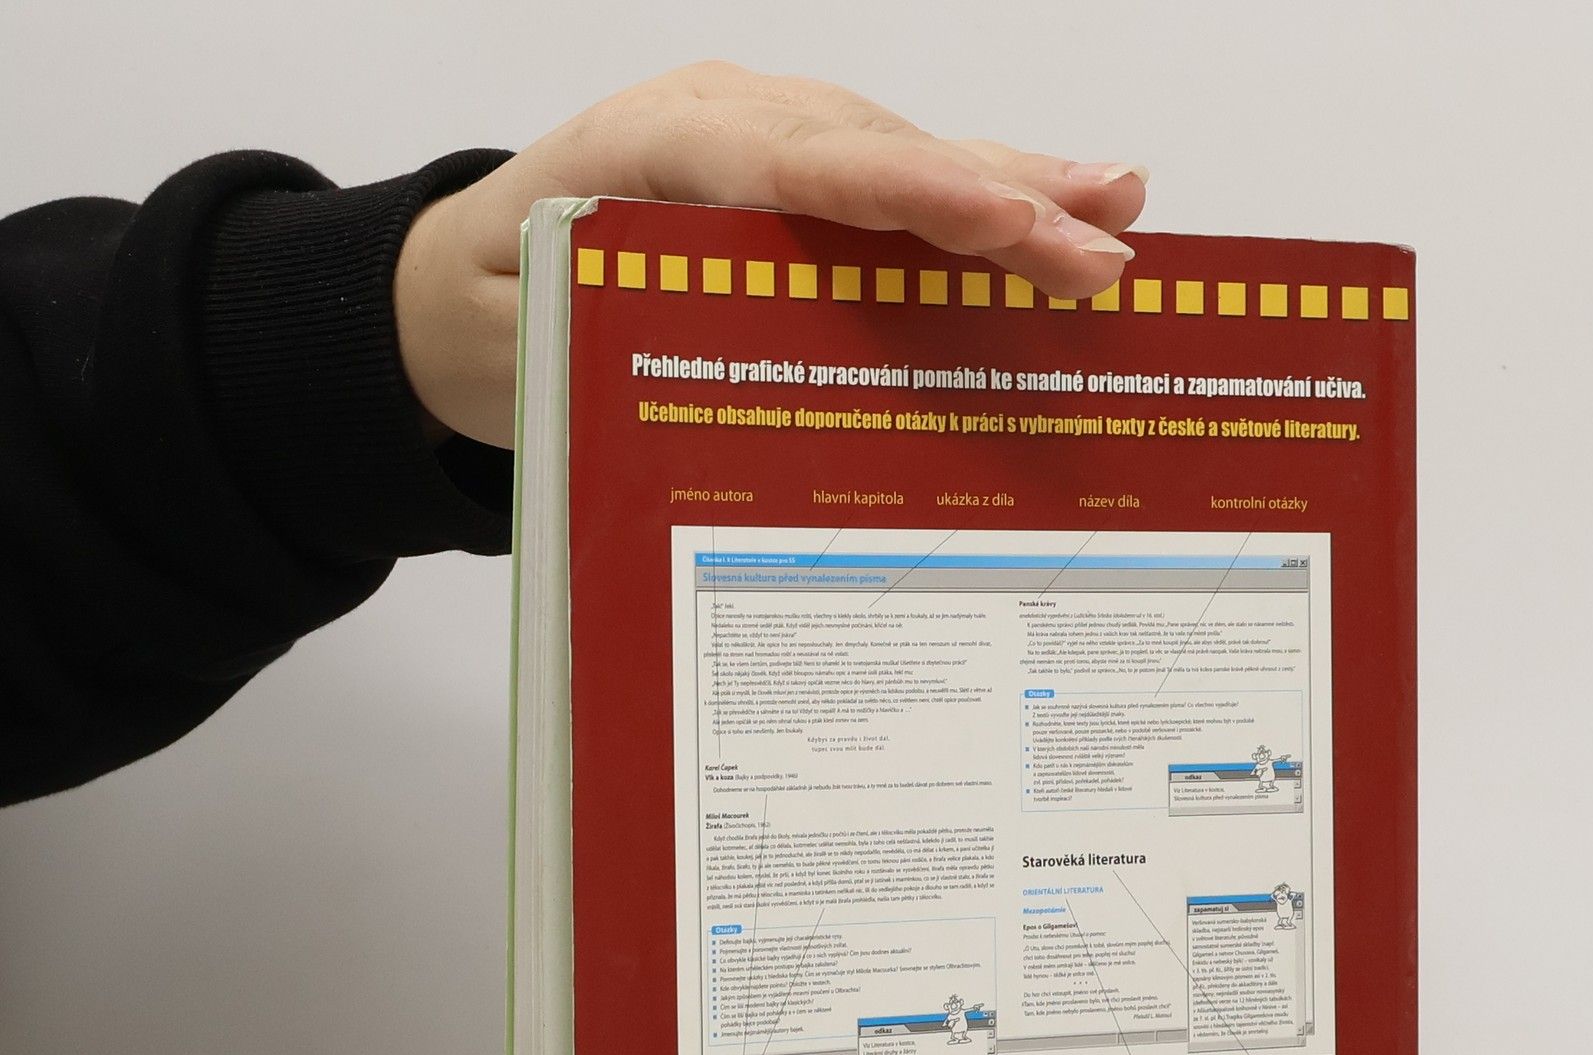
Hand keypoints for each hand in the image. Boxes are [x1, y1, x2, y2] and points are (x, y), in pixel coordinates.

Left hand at [395, 62, 1148, 446]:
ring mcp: (765, 143)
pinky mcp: (789, 183)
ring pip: (904, 160)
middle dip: (1003, 201)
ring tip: (1121, 206)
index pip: (814, 168)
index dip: (923, 198)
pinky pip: (892, 189)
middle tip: (1108, 245)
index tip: (1013, 227)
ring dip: (1016, 188)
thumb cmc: (492, 315)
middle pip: (884, 155)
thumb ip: (636, 335)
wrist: (448, 289)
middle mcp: (728, 123)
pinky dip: (976, 203)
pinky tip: (1058, 207)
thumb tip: (746, 370)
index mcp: (658, 147)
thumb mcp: (537, 339)